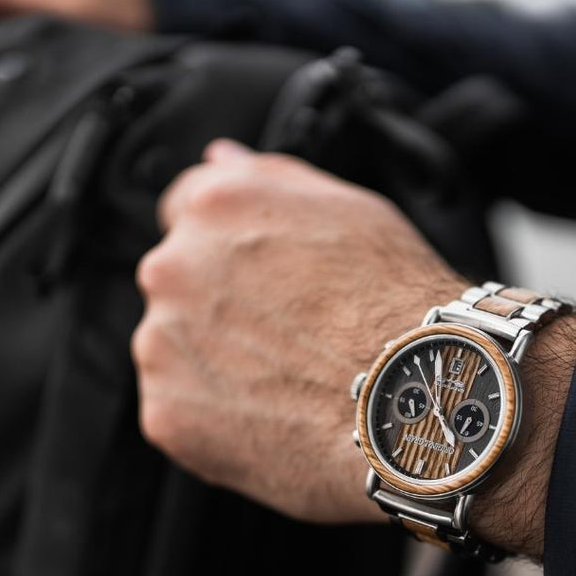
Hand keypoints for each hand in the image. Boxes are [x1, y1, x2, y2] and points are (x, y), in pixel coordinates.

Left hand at [134, 139, 575, 556]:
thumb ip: (273, 178)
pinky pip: (180, 409)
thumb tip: (221, 158)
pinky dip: (216, 417)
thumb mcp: (353, 210)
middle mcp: (173, 266)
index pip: (185, 209)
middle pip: (179, 280)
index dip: (231, 244)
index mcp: (216, 206)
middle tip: (292, 336)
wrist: (414, 402)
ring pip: (174, 346)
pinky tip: (274, 417)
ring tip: (289, 382)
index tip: (263, 276)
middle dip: (220, 303)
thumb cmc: (398, 302)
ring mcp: (161, 342)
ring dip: (215, 360)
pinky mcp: (166, 413)